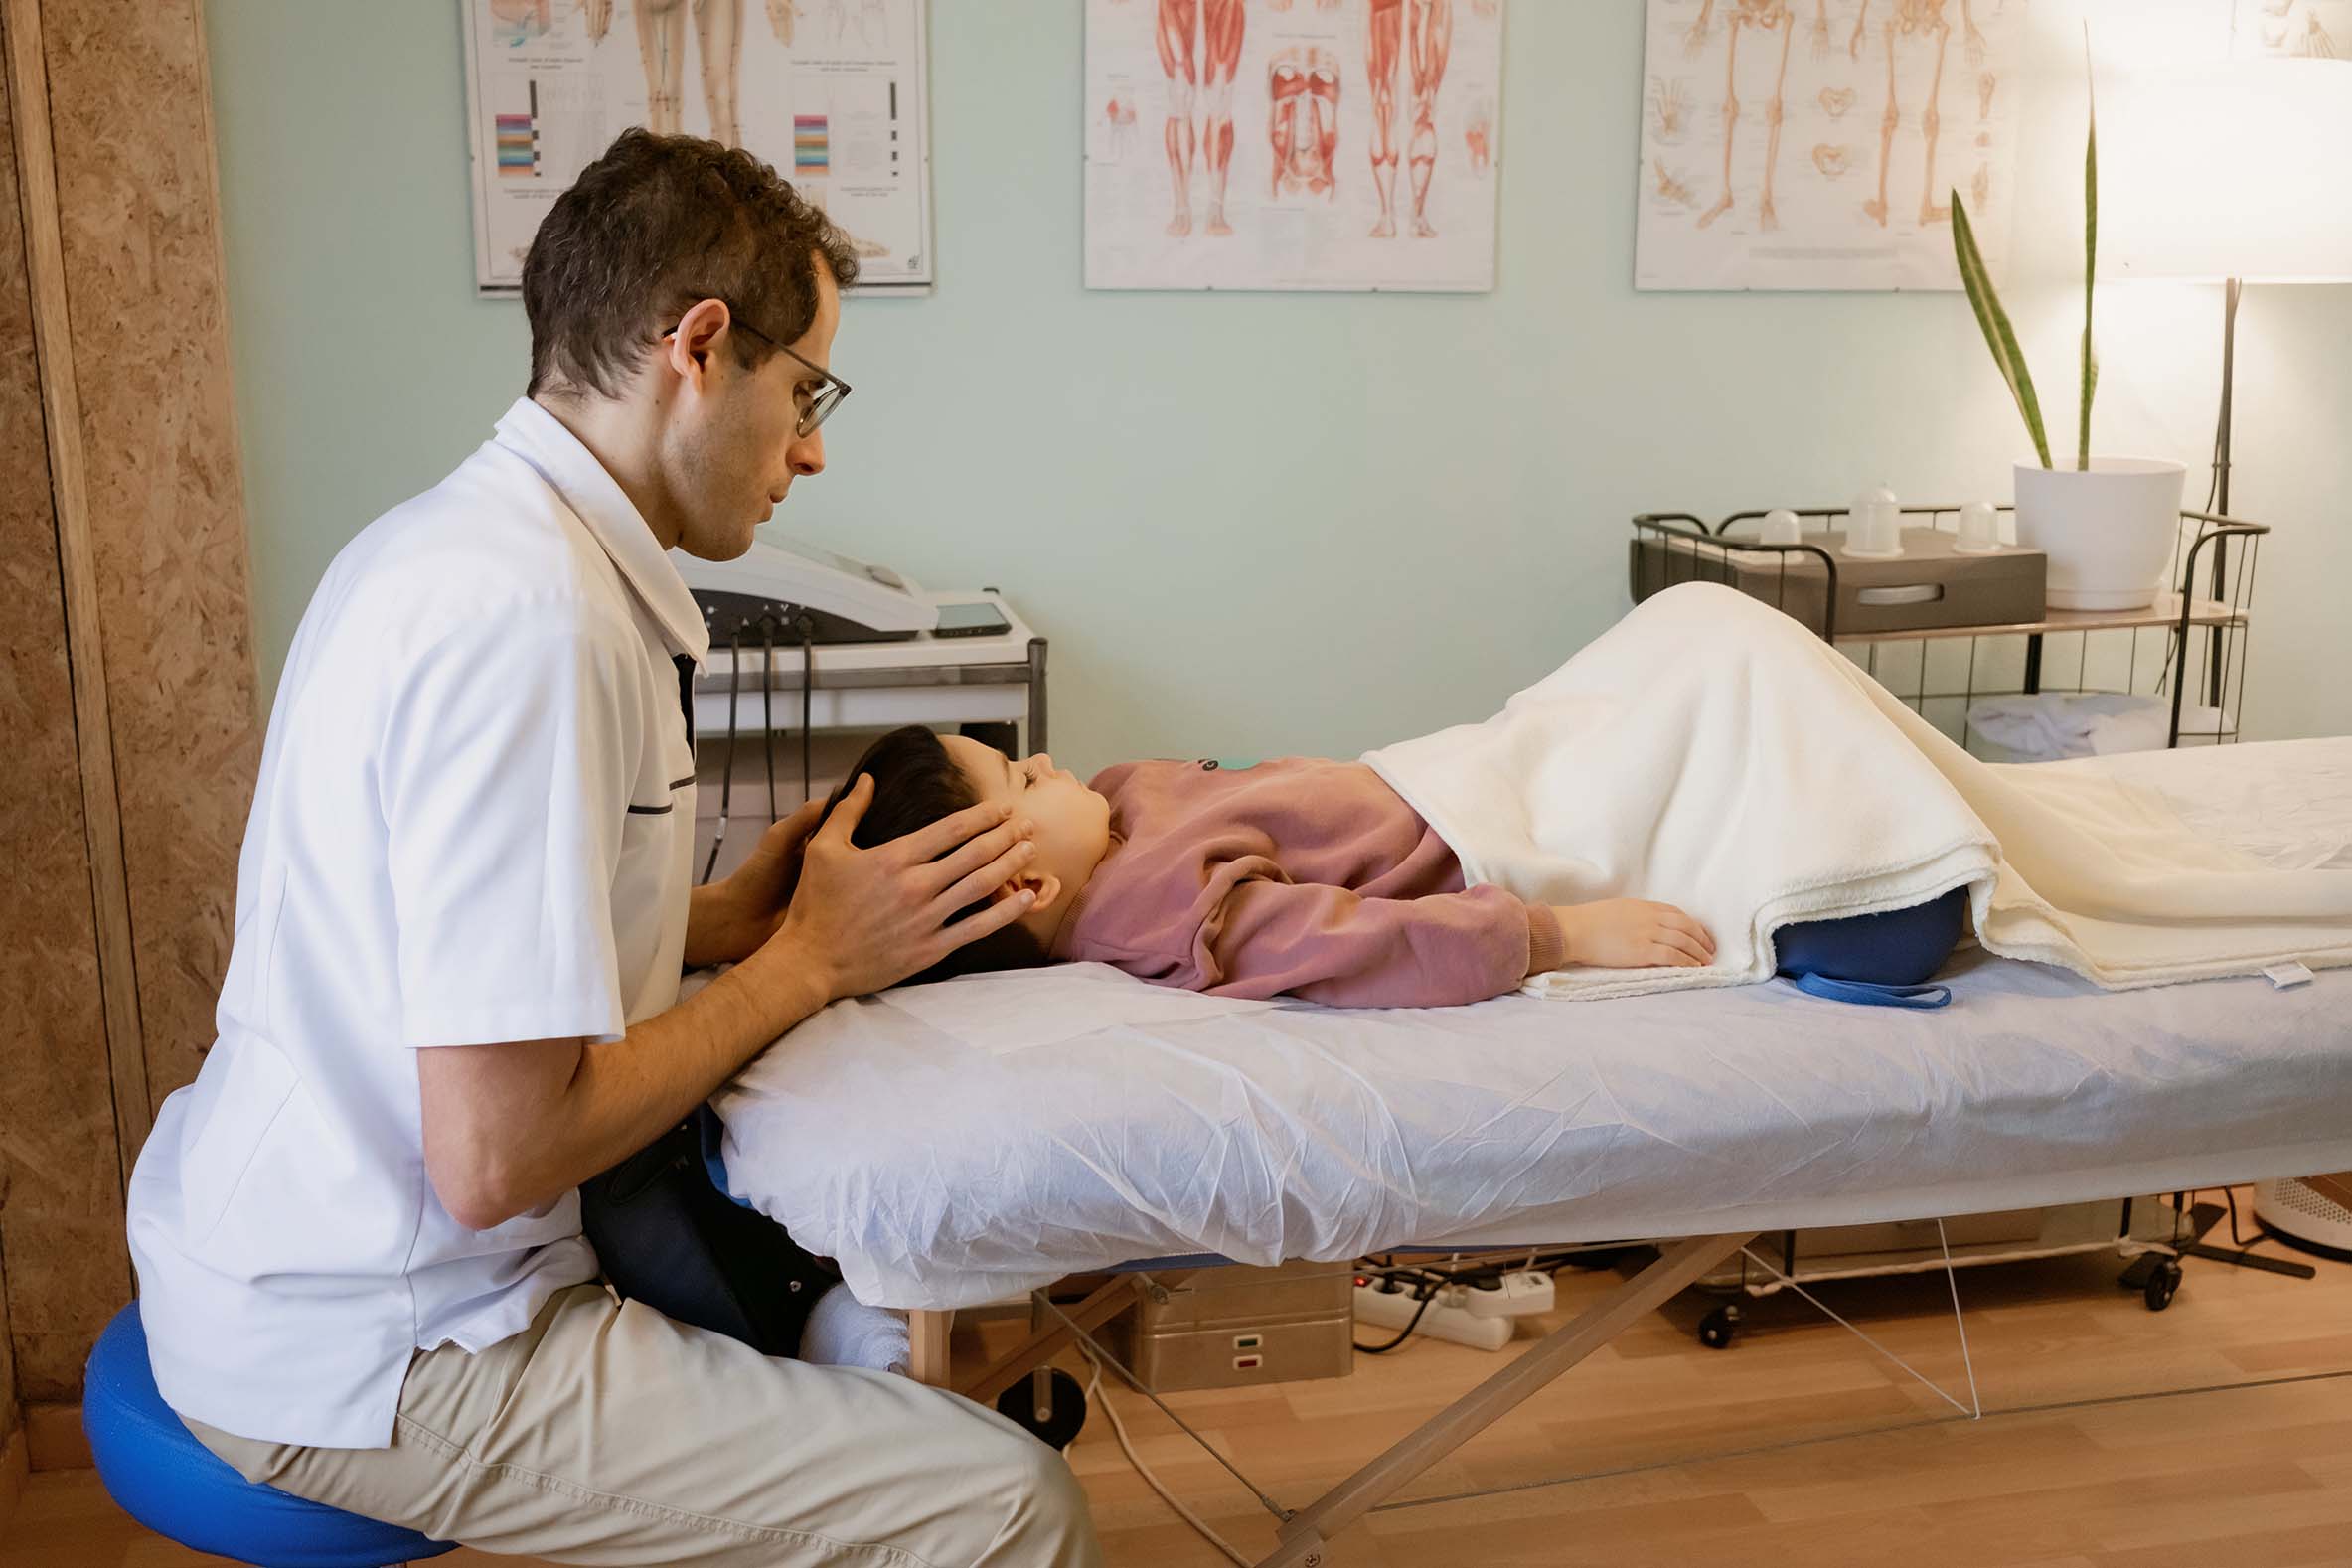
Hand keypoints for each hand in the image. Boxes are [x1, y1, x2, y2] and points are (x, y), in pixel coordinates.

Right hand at [756, 775, 1039, 999]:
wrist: (809, 961)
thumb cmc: (814, 905)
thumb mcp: (822, 848)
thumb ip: (847, 810)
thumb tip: (867, 779)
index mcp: (894, 858)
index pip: (951, 829)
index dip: (982, 815)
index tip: (1002, 808)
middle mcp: (917, 885)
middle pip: (974, 853)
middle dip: (1006, 835)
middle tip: (1028, 824)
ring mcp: (926, 918)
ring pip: (981, 886)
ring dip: (1010, 864)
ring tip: (1031, 849)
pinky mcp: (930, 948)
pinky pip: (977, 927)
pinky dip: (1005, 912)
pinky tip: (1025, 898)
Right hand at [1551, 900, 1716, 969]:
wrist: (1575, 929)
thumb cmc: (1590, 921)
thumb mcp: (1619, 910)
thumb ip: (1638, 915)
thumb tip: (1649, 926)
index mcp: (1644, 906)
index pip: (1678, 914)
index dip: (1694, 926)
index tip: (1702, 935)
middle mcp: (1650, 918)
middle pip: (1686, 927)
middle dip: (1702, 939)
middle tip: (1710, 951)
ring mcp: (1647, 934)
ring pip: (1684, 942)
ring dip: (1698, 953)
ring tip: (1706, 962)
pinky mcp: (1642, 951)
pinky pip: (1673, 956)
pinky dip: (1686, 962)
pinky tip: (1693, 968)